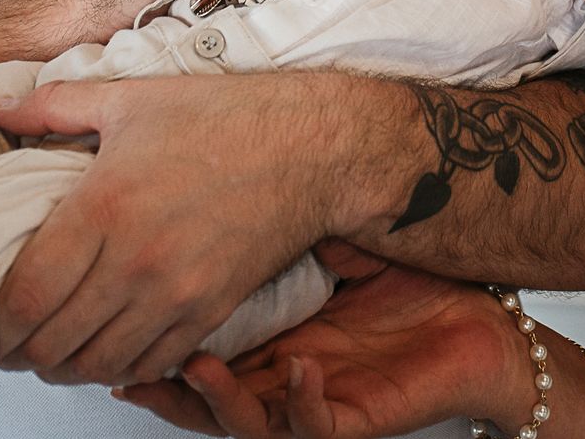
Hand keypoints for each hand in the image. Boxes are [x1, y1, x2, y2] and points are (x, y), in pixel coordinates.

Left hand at [0, 73, 380, 387]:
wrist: (310, 148)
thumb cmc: (223, 118)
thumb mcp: (132, 99)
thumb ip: (56, 105)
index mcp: (105, 207)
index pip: (25, 295)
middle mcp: (137, 261)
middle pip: (52, 342)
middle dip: (20, 348)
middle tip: (10, 336)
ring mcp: (177, 293)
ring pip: (97, 364)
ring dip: (65, 364)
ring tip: (52, 347)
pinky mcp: (210, 311)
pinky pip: (151, 365)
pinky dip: (120, 367)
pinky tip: (108, 346)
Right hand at [115, 242, 526, 438]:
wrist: (480, 325)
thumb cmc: (406, 286)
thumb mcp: (332, 245)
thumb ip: (281, 225)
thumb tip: (225, 172)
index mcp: (265, 341)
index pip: (186, 345)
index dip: (143, 340)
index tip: (104, 315)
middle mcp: (278, 380)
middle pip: (199, 396)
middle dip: (159, 384)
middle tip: (122, 363)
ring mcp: (311, 405)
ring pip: (244, 422)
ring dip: (218, 400)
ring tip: (198, 368)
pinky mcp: (353, 421)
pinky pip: (315, 425)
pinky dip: (302, 404)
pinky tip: (301, 372)